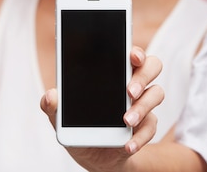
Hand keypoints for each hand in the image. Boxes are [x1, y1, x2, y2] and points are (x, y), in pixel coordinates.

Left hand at [40, 46, 163, 171]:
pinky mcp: (146, 125)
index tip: (131, 56)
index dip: (135, 51)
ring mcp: (142, 103)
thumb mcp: (61, 117)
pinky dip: (140, 136)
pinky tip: (128, 145)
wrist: (94, 155)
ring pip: (156, 93)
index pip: (130, 53)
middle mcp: (132, 82)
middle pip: (152, 66)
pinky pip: (152, 125)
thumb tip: (50, 95)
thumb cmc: (79, 125)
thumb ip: (53, 105)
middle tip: (129, 91)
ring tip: (126, 120)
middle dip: (143, 77)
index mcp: (113, 71)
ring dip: (143, 107)